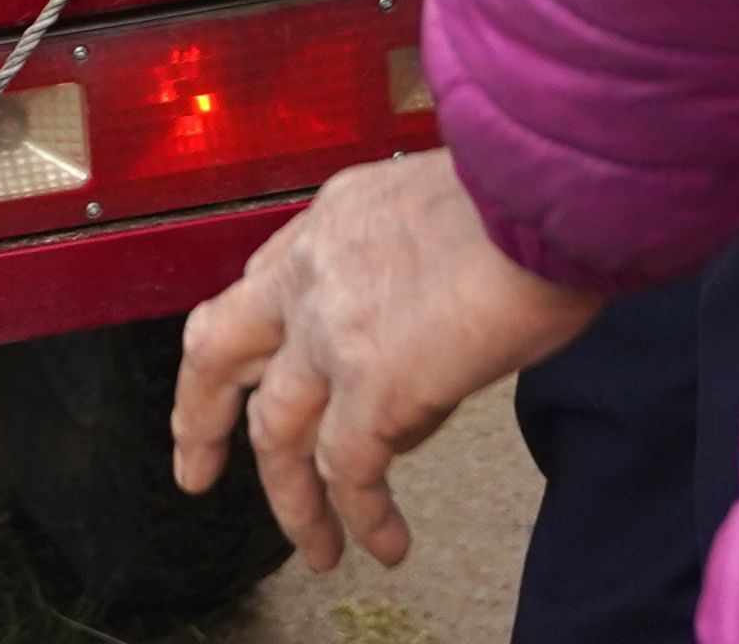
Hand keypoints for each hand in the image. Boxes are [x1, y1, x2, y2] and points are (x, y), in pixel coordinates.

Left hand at [171, 152, 600, 572]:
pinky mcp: (372, 387)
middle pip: (220, 350)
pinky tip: (384, 544)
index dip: (259, 336)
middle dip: (200, 414)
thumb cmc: (525, 188)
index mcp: (332, 219)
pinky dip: (362, 516)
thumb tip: (430, 335)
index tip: (256, 370)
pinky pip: (348, 471)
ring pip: (275, 432)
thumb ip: (413, 259)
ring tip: (317, 550)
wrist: (543, 189)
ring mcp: (330, 332)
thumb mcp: (442, 200)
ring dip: (291, 501)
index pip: (266, 282)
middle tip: (195, 465)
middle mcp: (312, 272)